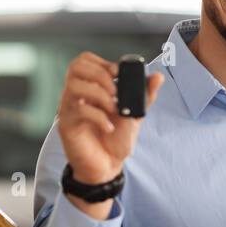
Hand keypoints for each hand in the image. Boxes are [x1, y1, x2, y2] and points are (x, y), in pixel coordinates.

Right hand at [57, 52, 163, 214]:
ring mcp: (68, 108)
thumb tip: (158, 76)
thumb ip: (145, 95)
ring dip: (99, 94)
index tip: (119, 76)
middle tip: (116, 93)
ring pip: (74, 85)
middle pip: (76, 66)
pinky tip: (109, 127)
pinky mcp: (67, 125)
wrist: (108, 166)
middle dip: (100, 75)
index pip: (84, 60)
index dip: (103, 63)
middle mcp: (76, 95)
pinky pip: (78, 110)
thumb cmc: (117, 140)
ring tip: (113, 109)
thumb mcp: (135, 114)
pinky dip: (98, 116)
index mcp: (90, 87)